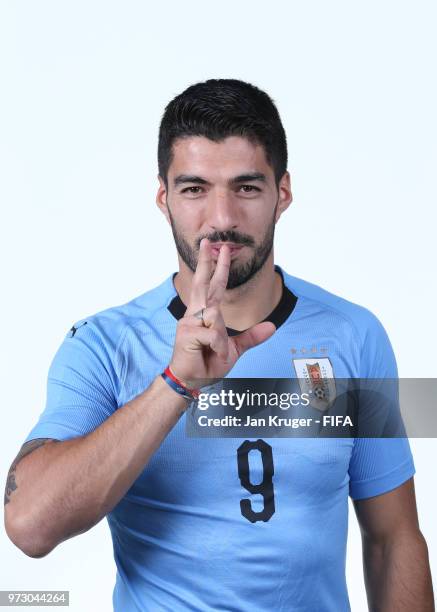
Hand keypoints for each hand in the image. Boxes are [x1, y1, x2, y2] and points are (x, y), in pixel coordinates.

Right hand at [168, 238, 275, 388]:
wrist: (192, 380)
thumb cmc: (207, 363)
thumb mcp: (235, 349)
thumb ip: (252, 337)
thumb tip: (272, 325)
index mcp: (205, 314)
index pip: (213, 287)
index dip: (216, 268)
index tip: (218, 250)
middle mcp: (195, 314)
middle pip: (204, 283)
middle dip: (208, 262)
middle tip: (210, 242)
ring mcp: (189, 322)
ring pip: (216, 316)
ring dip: (222, 339)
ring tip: (217, 351)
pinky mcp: (188, 333)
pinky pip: (214, 335)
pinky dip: (219, 347)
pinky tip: (213, 354)